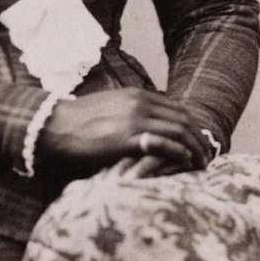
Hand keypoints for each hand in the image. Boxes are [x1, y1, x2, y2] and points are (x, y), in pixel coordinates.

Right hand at [38, 89, 209, 175]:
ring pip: (180, 131)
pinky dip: (180, 154)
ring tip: (200, 165)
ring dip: (195, 149)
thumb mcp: (109, 108)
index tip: (198, 142)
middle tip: (206, 156)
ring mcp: (135, 120)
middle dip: (200, 139)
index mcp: (136, 95)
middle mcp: (140, 103)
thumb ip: (130, 113)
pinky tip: (185, 163)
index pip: (177, 108)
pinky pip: (165, 144)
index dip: (192, 126)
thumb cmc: (77, 121)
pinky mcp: (128, 139)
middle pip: (184, 119)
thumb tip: (144, 127)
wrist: (53, 125)